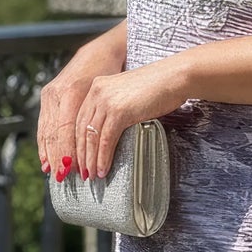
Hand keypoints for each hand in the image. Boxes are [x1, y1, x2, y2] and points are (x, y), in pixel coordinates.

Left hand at [36, 59, 187, 181]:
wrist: (176, 76)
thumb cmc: (158, 86)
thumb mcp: (127, 94)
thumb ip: (114, 108)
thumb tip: (108, 132)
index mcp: (97, 87)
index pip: (79, 119)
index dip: (75, 141)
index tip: (77, 157)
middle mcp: (97, 92)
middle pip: (80, 129)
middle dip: (79, 154)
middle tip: (81, 172)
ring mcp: (107, 101)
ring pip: (91, 136)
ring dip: (90, 160)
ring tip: (91, 175)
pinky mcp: (120, 111)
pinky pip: (106, 140)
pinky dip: (103, 157)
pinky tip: (103, 169)